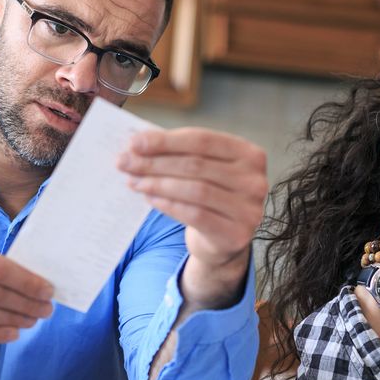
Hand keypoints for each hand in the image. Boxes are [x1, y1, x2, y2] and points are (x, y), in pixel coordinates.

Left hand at [119, 128, 267, 304]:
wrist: (223, 240)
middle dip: (155, 162)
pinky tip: (150, 198)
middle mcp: (255, 180)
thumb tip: (137, 142)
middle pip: (196, 165)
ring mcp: (249, 209)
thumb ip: (177, 152)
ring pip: (195, 190)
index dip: (165, 140)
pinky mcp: (236, 234)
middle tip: (124, 162)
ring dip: (158, 184)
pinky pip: (195, 215)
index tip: (134, 142)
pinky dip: (169, 205)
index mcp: (250, 154)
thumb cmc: (209, 194)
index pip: (202, 140)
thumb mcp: (202, 168)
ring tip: (134, 181)